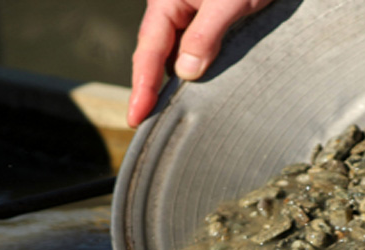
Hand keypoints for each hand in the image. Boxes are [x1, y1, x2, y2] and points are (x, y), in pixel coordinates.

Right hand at [127, 0, 273, 127]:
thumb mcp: (230, 2)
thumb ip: (206, 35)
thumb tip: (186, 73)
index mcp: (167, 1)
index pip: (149, 51)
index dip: (141, 86)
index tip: (134, 116)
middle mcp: (172, 6)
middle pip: (154, 53)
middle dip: (147, 86)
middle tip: (140, 121)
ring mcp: (187, 10)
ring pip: (172, 50)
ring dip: (166, 79)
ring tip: (160, 110)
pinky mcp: (206, 15)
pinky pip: (189, 45)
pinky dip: (187, 67)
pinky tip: (191, 84)